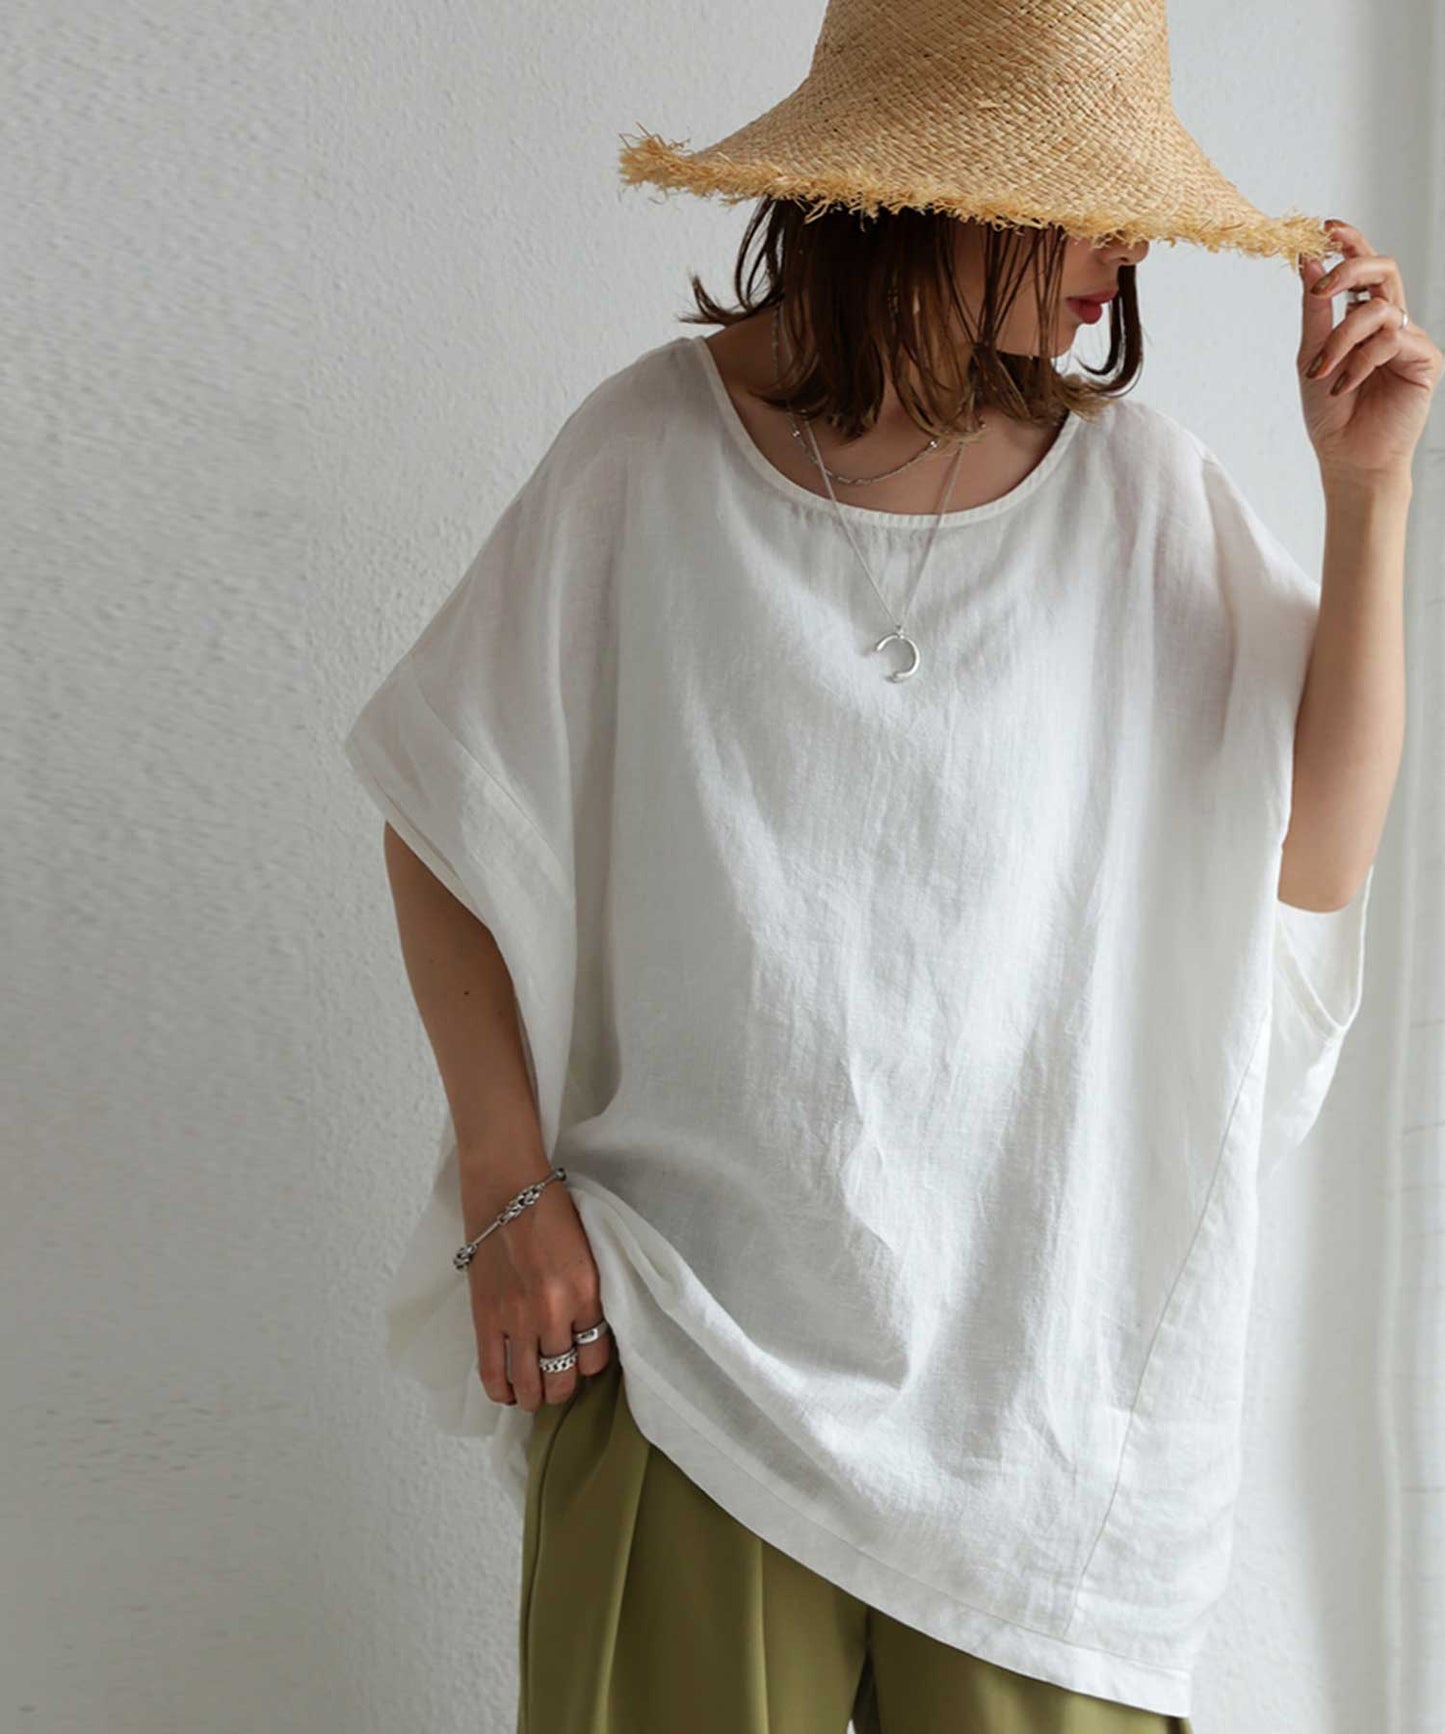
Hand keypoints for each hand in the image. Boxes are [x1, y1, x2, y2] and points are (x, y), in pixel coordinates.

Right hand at [462, 1163, 612, 1411]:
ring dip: (535, 1395)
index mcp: (587, 1293)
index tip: (585, 1358)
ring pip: (529, 1384)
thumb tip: (587, 1329)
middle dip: (564, 1387)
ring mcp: (517, 1319)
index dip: (592, 1363)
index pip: (597, 1356)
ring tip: (535, 1394)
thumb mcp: (589, 1252)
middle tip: (560, 1382)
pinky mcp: (486, 1318)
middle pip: (564, 1377)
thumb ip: (589, 1293)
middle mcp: (554, 1313)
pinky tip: (508, 1393)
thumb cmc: (550, 1211)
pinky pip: (492, 1372)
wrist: (506, 1188)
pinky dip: (501, 1391)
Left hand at [1297, 218, 1441, 486]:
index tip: (1325, 227)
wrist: (1348, 458)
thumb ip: (1314, 310)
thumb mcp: (1311, 355)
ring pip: (1377, 309)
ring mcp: (1410, 339)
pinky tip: (1343, 386)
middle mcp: (1391, 322)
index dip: (1350, 242)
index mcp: (1364, 317)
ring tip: (1321, 371)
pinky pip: (1390, 341)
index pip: (1363, 268)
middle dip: (1350, 268)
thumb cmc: (1330, 413)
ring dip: (1341, 338)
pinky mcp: (1424, 359)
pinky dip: (1359, 362)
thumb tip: (1306, 260)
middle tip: (1321, 288)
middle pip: (1383, 269)